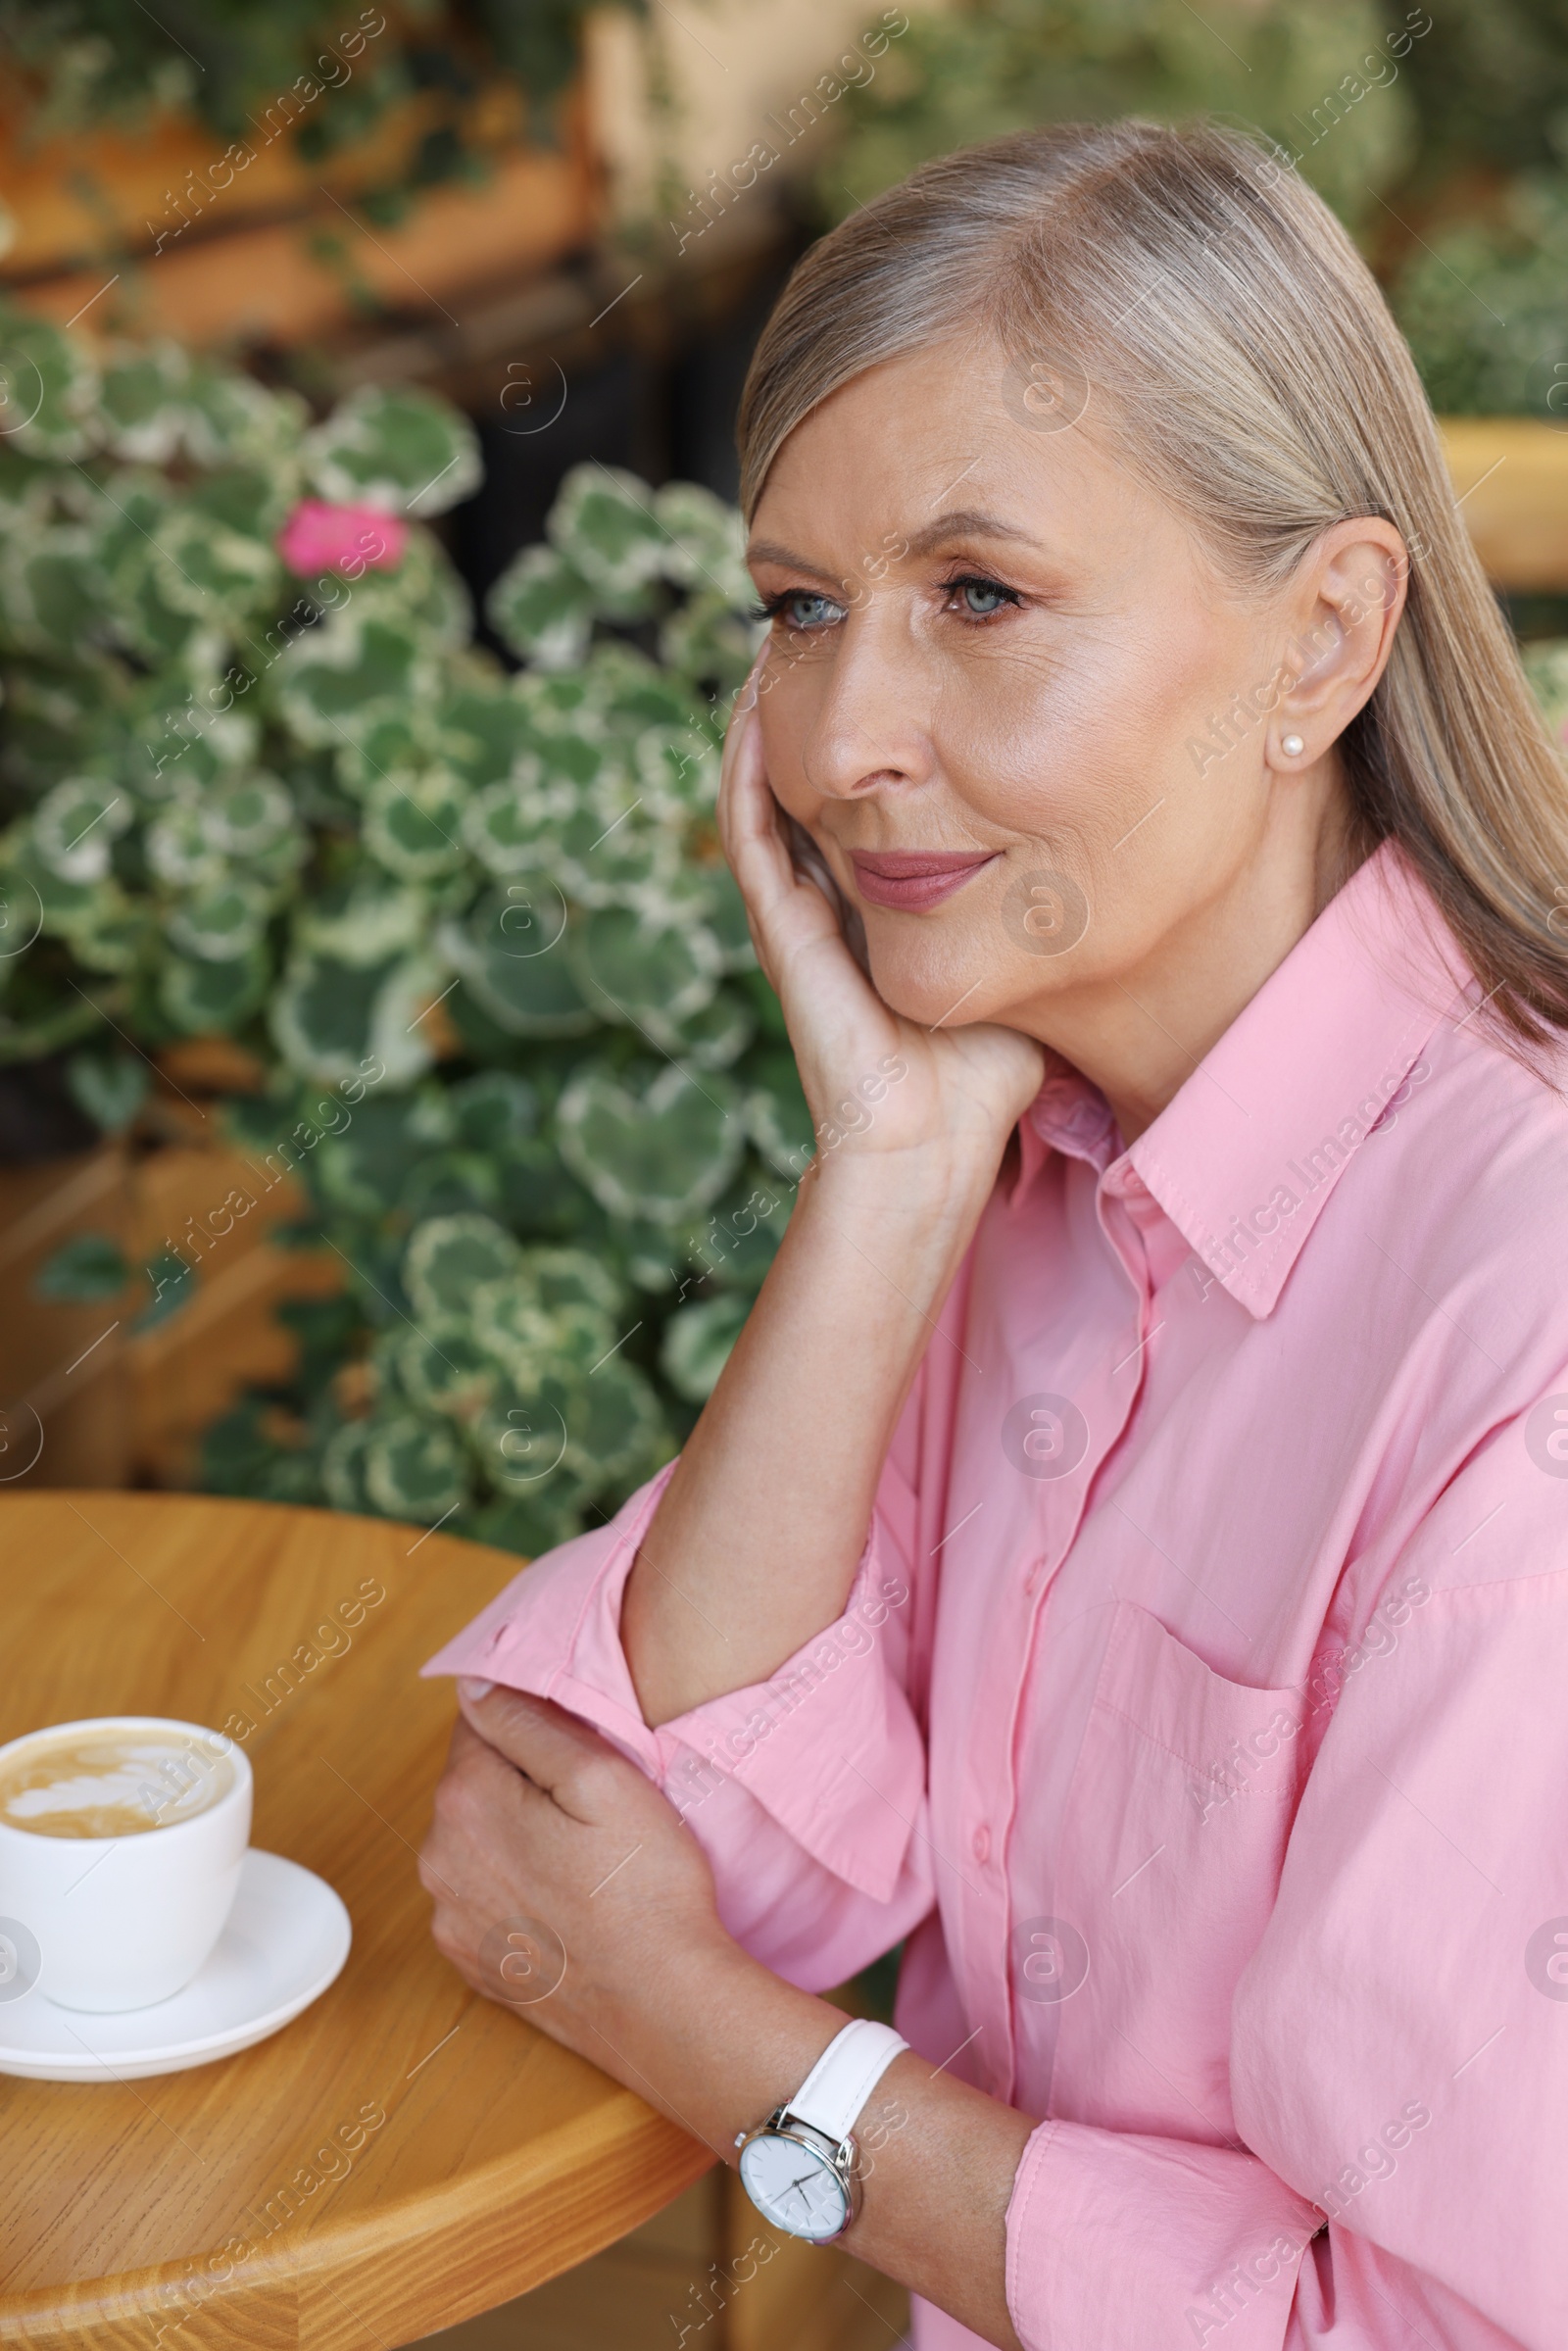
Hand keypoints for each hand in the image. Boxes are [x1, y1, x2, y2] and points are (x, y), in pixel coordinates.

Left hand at [419, 1682, 737, 2124]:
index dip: (534, 1725)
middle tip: (592, 1807)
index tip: (580, 1748)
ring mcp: (450, 1918)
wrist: (664, 2007)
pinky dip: (516, 1889)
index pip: (479, 1721)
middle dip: (522, 1781)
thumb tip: (474, 1686)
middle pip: (474, 1782)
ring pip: (478, 1841)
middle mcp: (438, 1859)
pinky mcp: (471, 1962)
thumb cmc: (645, 1888)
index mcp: (465, 1801)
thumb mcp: (602, 1778)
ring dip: (517, 1836)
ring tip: (585, 1860)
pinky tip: (568, 1903)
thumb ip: (528, 1723)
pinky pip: (483, 1896)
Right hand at [719, 669, 1042, 1196]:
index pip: (860, 805)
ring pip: (761, 794)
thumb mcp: (1021, 960)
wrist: (931, 1142)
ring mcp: (795, 916)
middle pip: (805, 784)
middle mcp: (826, 905)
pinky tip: (753, 704)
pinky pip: (750, 830)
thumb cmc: (985, 1075)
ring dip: (760, 718)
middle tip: (820, 627)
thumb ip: (1041, 907)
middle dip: (808, 708)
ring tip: (774, 641)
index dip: (865, 738)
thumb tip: (1111, 845)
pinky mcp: (780, 929)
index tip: (893, 666)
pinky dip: (744, 766)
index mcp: (875, 911)